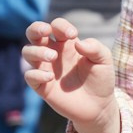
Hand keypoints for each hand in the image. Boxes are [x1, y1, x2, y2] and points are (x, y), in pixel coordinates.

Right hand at [24, 18, 119, 132]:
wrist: (98, 106)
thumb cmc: (101, 79)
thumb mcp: (104, 60)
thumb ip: (95, 47)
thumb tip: (77, 42)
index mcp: (67, 44)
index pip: (56, 26)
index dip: (61, 26)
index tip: (73, 35)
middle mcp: (54, 54)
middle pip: (34, 34)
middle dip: (36, 28)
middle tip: (46, 32)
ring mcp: (46, 69)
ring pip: (28, 52)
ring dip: (37, 51)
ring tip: (53, 57)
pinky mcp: (42, 87)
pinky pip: (29, 76)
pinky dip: (36, 73)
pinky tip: (50, 77)